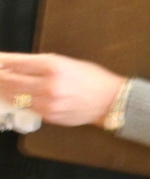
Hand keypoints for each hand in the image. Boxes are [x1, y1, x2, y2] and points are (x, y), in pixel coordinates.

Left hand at [0, 53, 123, 126]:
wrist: (111, 101)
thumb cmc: (91, 78)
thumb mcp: (64, 62)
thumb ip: (38, 64)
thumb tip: (14, 65)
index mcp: (53, 66)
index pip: (16, 63)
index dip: (2, 62)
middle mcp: (48, 85)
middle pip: (11, 81)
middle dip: (0, 78)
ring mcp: (48, 103)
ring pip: (16, 98)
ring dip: (5, 92)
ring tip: (1, 87)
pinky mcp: (50, 117)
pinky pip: (28, 109)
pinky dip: (19, 103)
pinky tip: (16, 98)